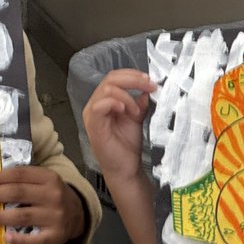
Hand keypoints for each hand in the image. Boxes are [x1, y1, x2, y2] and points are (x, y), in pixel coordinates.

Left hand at [0, 165, 85, 243]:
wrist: (79, 214)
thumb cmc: (50, 195)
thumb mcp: (42, 181)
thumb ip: (21, 180)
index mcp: (48, 178)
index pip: (19, 175)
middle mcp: (53, 195)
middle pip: (18, 193)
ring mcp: (56, 217)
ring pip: (22, 216)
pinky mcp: (56, 236)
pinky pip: (36, 240)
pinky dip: (20, 239)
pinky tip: (4, 237)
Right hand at [81, 68, 155, 185]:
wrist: (125, 168)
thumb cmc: (127, 146)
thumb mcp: (137, 118)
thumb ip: (139, 103)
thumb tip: (146, 89)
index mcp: (104, 101)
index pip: (114, 78)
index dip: (133, 75)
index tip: (150, 81)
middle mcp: (95, 105)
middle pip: (110, 79)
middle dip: (133, 80)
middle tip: (149, 86)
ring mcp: (92, 115)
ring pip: (106, 89)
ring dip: (127, 96)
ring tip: (137, 111)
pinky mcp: (93, 126)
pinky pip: (99, 106)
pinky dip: (115, 103)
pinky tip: (126, 110)